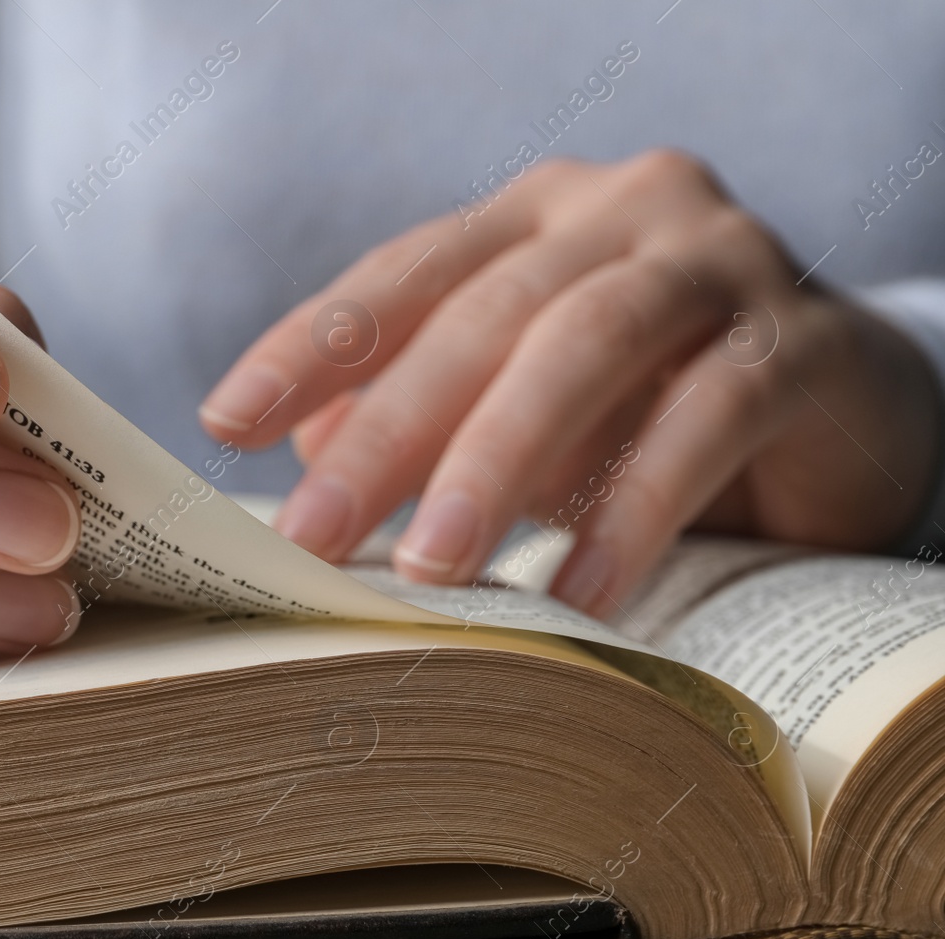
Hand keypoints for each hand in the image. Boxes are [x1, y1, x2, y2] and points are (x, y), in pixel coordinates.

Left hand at [200, 150, 941, 616]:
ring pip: (582, 344)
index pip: (403, 276)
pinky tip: (583, 593)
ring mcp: (720, 259)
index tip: (226, 423)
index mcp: (533, 218)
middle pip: (480, 315)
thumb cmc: (649, 411)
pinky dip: (635, 507)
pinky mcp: (807, 339)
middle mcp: (621, 211)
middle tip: (312, 536)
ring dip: (494, 463)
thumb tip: (312, 466)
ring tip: (431, 569)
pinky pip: (706, 415)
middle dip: (386, 434)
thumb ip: (425, 418)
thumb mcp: (519, 412)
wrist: (844, 412)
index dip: (312, 347)